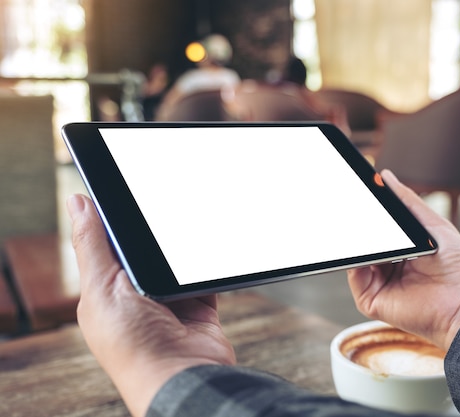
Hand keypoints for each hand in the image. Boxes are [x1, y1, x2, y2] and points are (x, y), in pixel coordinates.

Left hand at [67, 194, 235, 416]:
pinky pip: (203, 277)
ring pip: (176, 262)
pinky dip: (206, 265)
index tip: (126, 191)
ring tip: (185, 226)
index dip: (114, 219)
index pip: (108, 245)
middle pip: (145, 252)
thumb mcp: (104, 288)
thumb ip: (93, 245)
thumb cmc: (134, 344)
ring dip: (181, 250)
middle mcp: (137, 298)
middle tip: (161, 205)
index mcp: (106, 292)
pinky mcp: (199, 307)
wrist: (183, 377)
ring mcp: (170, 304)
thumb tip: (78, 202)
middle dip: (152, 233)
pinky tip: (207, 251)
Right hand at [348, 170, 459, 350]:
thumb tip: (385, 176)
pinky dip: (354, 261)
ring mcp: (379, 284)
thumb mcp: (433, 225)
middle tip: (348, 203)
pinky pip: (355, 276)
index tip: (357, 192)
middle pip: (365, 242)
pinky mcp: (372, 300)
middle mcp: (388, 267)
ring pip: (357, 257)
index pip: (378, 229)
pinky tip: (364, 249)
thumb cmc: (458, 268)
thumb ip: (408, 201)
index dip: (368, 214)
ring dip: (357, 241)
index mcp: (402, 251)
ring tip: (357, 223)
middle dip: (357, 225)